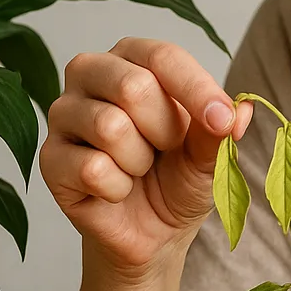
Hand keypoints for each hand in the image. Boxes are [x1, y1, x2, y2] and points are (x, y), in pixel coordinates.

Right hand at [39, 38, 252, 276]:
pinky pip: (92, 168)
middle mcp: (90, 73)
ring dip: (139, 161)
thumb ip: (219, 131)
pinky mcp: (49, 157)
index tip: (223, 121)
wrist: (154, 232)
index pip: (163, 57)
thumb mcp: (209, 154)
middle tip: (165, 150)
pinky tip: (116, 190)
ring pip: (109, 127)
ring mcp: (63, 113)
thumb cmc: (179, 178)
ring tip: (138, 169)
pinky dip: (118, 188)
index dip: (196, 90)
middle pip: (132, 87)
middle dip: (164, 131)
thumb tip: (241, 112)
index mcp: (132, 57)